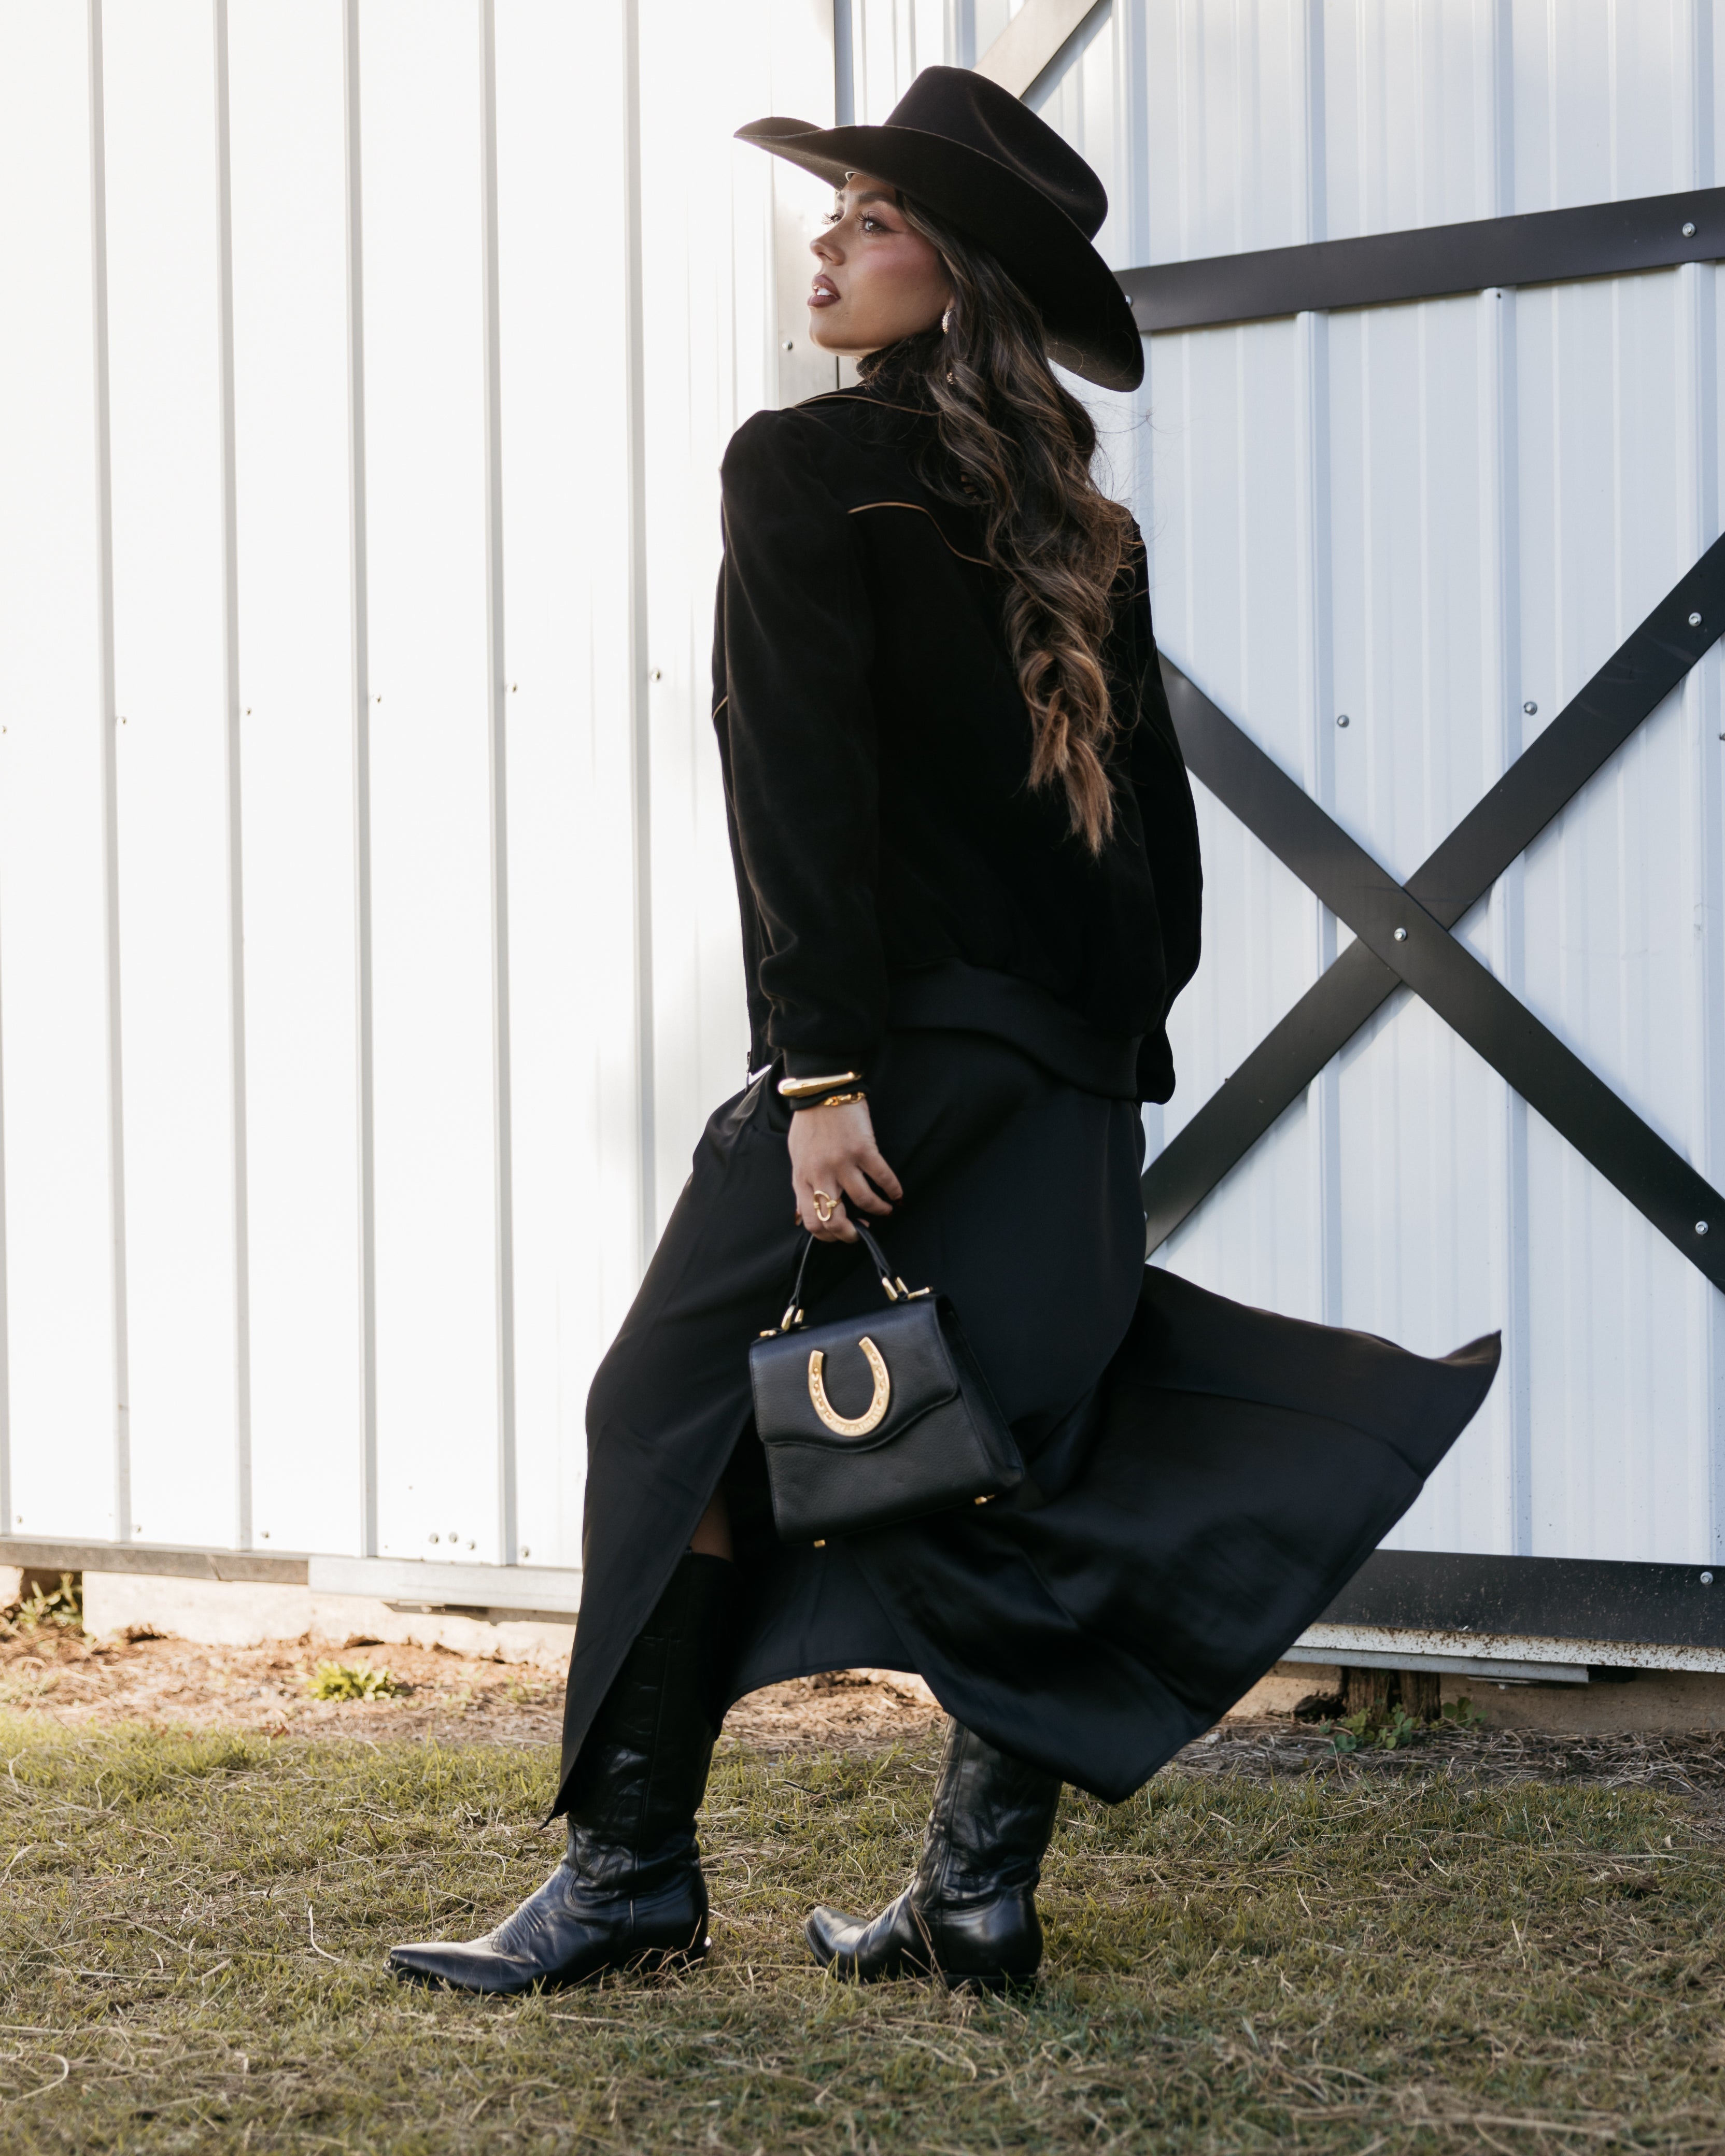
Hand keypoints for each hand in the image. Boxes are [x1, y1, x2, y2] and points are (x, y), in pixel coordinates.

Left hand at [788, 1099, 902, 1242]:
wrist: (822, 1091)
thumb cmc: (809, 1123)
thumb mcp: (797, 1156)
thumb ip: (804, 1182)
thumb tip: (808, 1208)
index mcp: (802, 1178)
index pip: (812, 1221)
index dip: (830, 1235)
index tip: (843, 1231)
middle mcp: (820, 1174)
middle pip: (834, 1220)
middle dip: (851, 1234)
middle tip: (863, 1232)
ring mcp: (841, 1162)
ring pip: (863, 1201)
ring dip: (878, 1210)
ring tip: (885, 1210)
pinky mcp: (862, 1149)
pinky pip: (882, 1177)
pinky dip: (893, 1189)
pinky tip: (897, 1194)